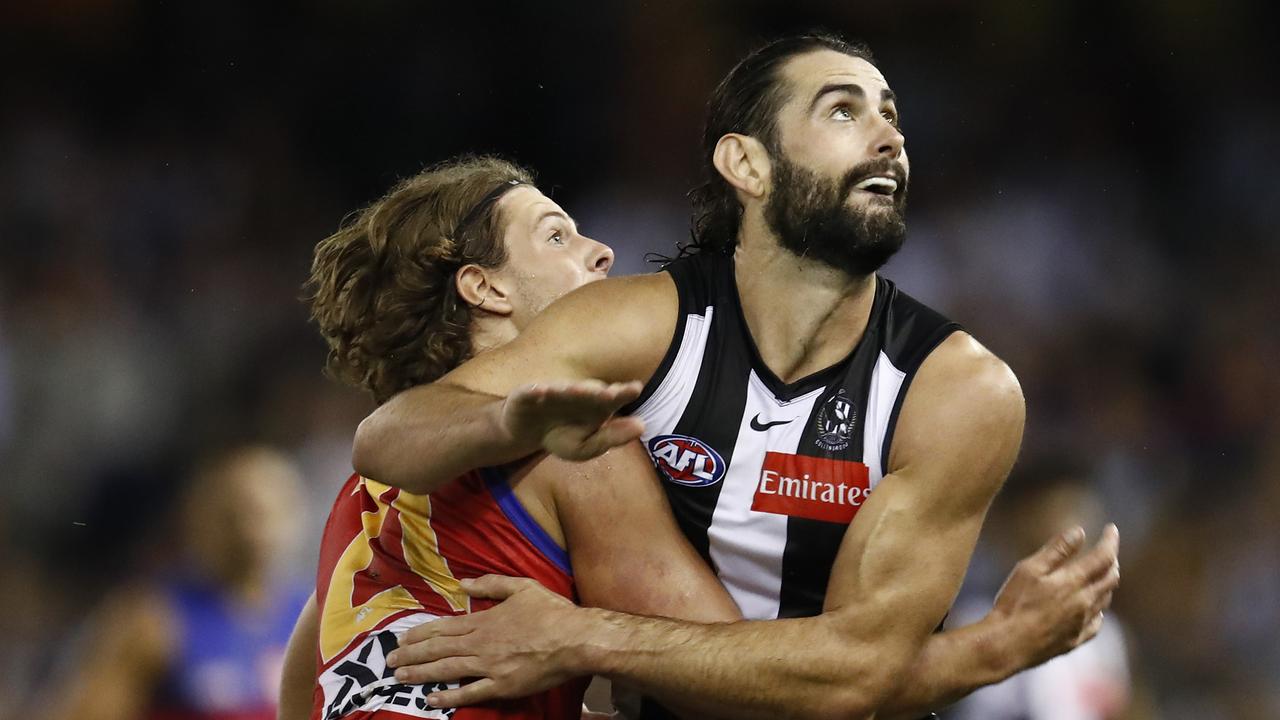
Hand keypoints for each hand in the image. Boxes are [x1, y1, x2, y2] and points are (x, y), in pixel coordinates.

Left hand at [386, 575, 591, 708]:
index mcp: (485, 620)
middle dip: (412, 654)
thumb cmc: (551, 612)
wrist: (575, 639)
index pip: (444, 627)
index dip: (421, 633)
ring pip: (447, 670)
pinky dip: (448, 697)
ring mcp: (489, 667)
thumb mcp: (522, 587)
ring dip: (421, 673)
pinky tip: (431, 699)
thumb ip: (491, 584)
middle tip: (390, 660)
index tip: (403, 638)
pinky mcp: (501, 686)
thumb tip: (464, 583)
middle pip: (439, 649)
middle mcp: (481, 644)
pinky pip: (469, 693)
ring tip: (400, 676)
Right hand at [502, 380, 644, 460]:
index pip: (611, 397)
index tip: (635, 389)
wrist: (526, 436)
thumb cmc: (561, 437)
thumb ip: (612, 437)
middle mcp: (574, 393)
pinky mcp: (526, 396)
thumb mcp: (586, 446)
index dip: (623, 392)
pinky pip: (530, 393)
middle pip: (587, 391)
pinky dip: (535, 391)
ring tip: (577, 390)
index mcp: (594, 404)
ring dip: (568, 389)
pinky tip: (541, 391)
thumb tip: (643, 426)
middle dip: (595, 392)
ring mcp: (550, 393)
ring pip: (560, 390)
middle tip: (608, 394)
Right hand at [989, 524, 1120, 667]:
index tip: (1111, 528)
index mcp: (1074, 582)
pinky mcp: (1075, 640)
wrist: (1007, 644)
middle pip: (1111, 578)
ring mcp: (1082, 623)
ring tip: (1101, 573)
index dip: (1110, 540)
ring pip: (1106, 599)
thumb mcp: (1029, 569)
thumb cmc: (1014, 603)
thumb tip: (1080, 531)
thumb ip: (1057, 550)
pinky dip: (1099, 608)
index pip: (1103, 556)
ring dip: (1107, 582)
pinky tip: (1093, 608)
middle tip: (1107, 549)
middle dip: (1112, 560)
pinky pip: (1097, 622)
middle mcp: (1085, 602)